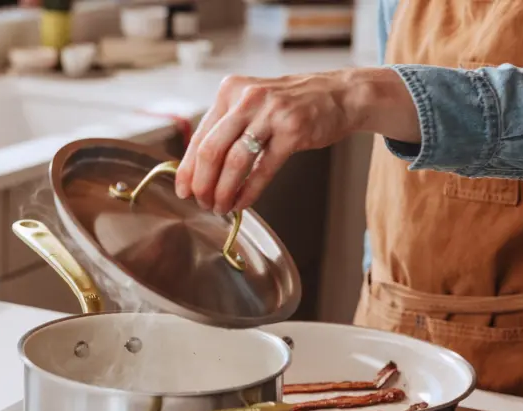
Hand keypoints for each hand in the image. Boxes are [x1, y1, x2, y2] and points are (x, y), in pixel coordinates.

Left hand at [175, 68, 419, 214]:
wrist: (339, 95)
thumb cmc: (292, 105)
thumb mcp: (253, 105)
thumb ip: (227, 129)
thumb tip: (200, 168)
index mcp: (231, 90)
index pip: (200, 135)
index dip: (188, 168)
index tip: (183, 190)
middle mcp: (247, 98)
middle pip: (212, 150)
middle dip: (203, 184)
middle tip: (202, 203)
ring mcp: (271, 114)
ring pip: (235, 162)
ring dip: (223, 191)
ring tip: (220, 207)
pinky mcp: (293, 131)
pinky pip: (262, 170)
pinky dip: (248, 192)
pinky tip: (241, 204)